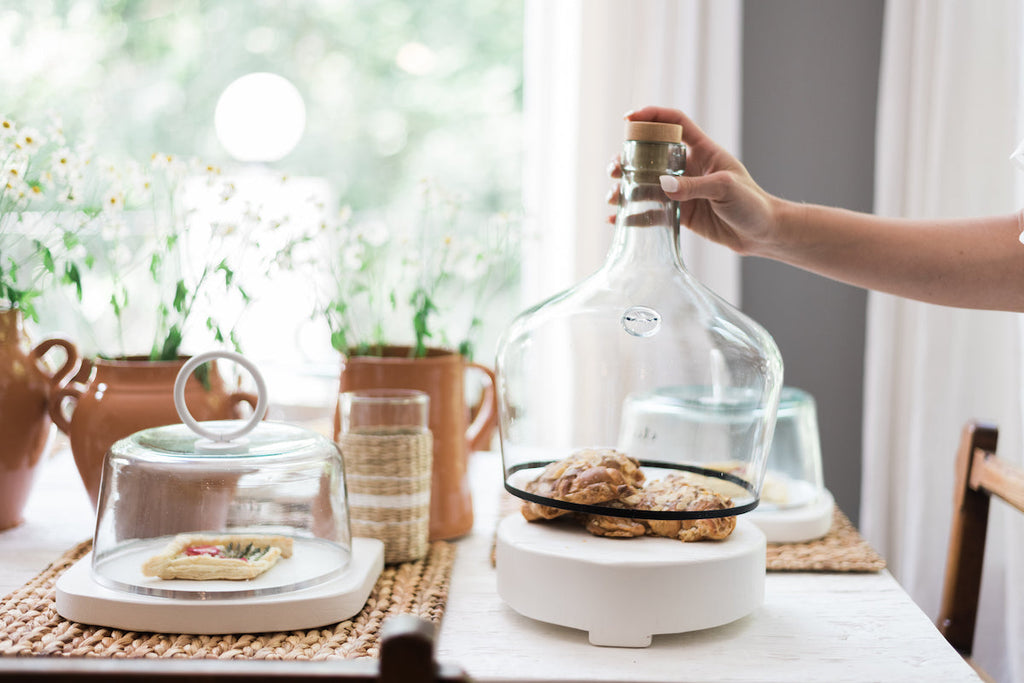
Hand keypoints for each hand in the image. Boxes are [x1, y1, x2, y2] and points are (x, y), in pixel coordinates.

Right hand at [608, 106, 781, 256]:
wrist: (760, 233)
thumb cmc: (751, 203)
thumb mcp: (724, 189)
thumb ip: (694, 186)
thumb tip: (662, 186)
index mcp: (702, 151)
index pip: (674, 123)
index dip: (651, 116)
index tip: (628, 119)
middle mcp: (688, 168)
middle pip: (650, 155)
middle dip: (627, 159)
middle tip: (613, 169)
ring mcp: (681, 191)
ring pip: (645, 185)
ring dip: (625, 189)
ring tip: (613, 197)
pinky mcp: (679, 214)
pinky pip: (651, 212)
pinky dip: (633, 216)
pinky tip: (617, 220)